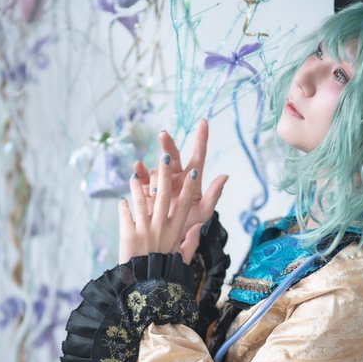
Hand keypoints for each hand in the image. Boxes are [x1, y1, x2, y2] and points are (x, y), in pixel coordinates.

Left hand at [118, 154, 202, 264]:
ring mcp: (143, 230)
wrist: (143, 288)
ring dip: (137, 184)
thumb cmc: (164, 274)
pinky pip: (125, 214)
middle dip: (164, 173)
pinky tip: (123, 200)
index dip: (189, 188)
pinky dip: (123, 206)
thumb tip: (197, 231)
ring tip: (135, 173)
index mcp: (175, 232)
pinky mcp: (127, 234)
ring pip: (140, 200)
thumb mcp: (182, 260)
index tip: (192, 173)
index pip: (184, 205)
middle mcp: (160, 227)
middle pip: (163, 194)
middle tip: (165, 155)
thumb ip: (190, 244)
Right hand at [133, 119, 227, 238]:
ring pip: (157, 168)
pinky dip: (140, 171)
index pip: (198, 156)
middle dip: (169, 144)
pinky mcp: (146, 188)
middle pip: (173, 155)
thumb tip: (225, 176)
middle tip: (163, 135)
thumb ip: (213, 195)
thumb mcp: (204, 212)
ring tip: (156, 189)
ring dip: (156, 173)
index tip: (203, 122)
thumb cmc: (189, 225)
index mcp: (192, 180)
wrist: (169, 240)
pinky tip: (137, 168)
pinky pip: (142, 177)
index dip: (201, 139)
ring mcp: (161, 181)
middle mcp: (176, 177)